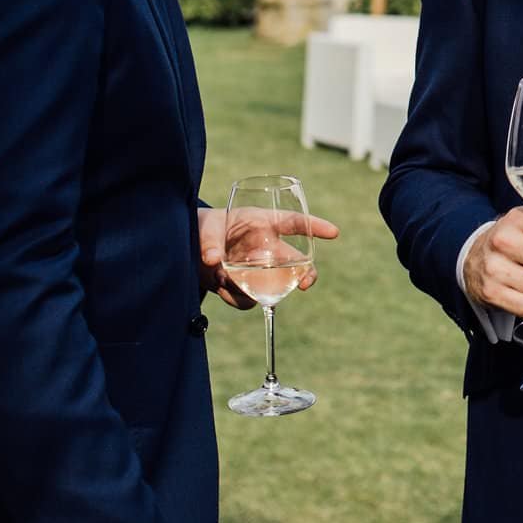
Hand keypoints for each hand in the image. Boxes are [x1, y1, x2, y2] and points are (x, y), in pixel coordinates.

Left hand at [200, 206, 340, 310]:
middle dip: (306, 274)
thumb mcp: (206, 227)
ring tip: (223, 277)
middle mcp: (266, 247)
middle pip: (296, 261)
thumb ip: (209, 241)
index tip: (334, 233)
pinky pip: (250, 300)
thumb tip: (213, 261)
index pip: (294, 222)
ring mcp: (258, 269)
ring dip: (252, 288)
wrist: (188, 249)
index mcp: (262, 222)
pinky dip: (234, 297)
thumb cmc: (206, 226)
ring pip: (273, 285)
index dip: (315, 225)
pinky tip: (220, 286)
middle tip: (305, 284)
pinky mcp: (246, 286)